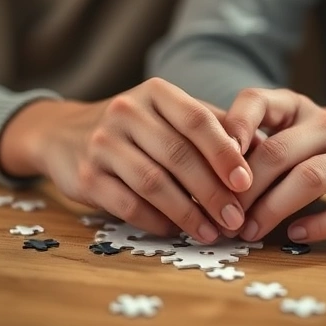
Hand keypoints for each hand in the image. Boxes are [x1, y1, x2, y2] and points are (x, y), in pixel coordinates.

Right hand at [0, 78, 251, 242]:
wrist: (66, 133)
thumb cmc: (138, 127)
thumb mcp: (172, 114)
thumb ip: (214, 127)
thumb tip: (259, 150)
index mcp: (156, 93)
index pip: (197, 120)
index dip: (224, 153)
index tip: (246, 183)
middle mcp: (126, 112)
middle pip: (178, 155)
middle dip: (212, 192)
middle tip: (235, 218)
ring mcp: (102, 143)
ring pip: (154, 183)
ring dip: (188, 213)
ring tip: (212, 232)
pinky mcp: (86, 176)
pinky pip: (128, 204)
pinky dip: (156, 221)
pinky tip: (176, 230)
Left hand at [223, 88, 325, 242]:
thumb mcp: (302, 142)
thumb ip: (263, 149)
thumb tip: (207, 172)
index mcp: (305, 111)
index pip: (260, 100)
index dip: (233, 125)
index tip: (209, 159)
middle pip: (279, 151)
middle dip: (245, 187)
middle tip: (224, 216)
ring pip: (309, 180)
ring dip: (272, 210)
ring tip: (249, 231)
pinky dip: (316, 226)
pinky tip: (294, 235)